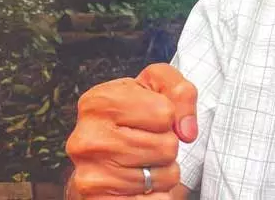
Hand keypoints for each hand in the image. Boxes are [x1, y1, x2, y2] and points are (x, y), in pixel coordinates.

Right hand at [66, 63, 197, 198]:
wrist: (101, 150)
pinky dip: (156, 195)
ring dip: (162, 171)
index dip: (169, 116)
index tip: (151, 118)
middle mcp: (87, 138)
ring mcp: (89, 173)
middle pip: (167, 146)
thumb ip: (181, 92)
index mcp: (98, 102)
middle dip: (167, 145)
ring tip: (143, 161)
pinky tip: (140, 184)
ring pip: (162, 176)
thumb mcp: (156, 85)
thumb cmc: (134, 114)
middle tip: (148, 142)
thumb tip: (187, 132)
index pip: (165, 113)